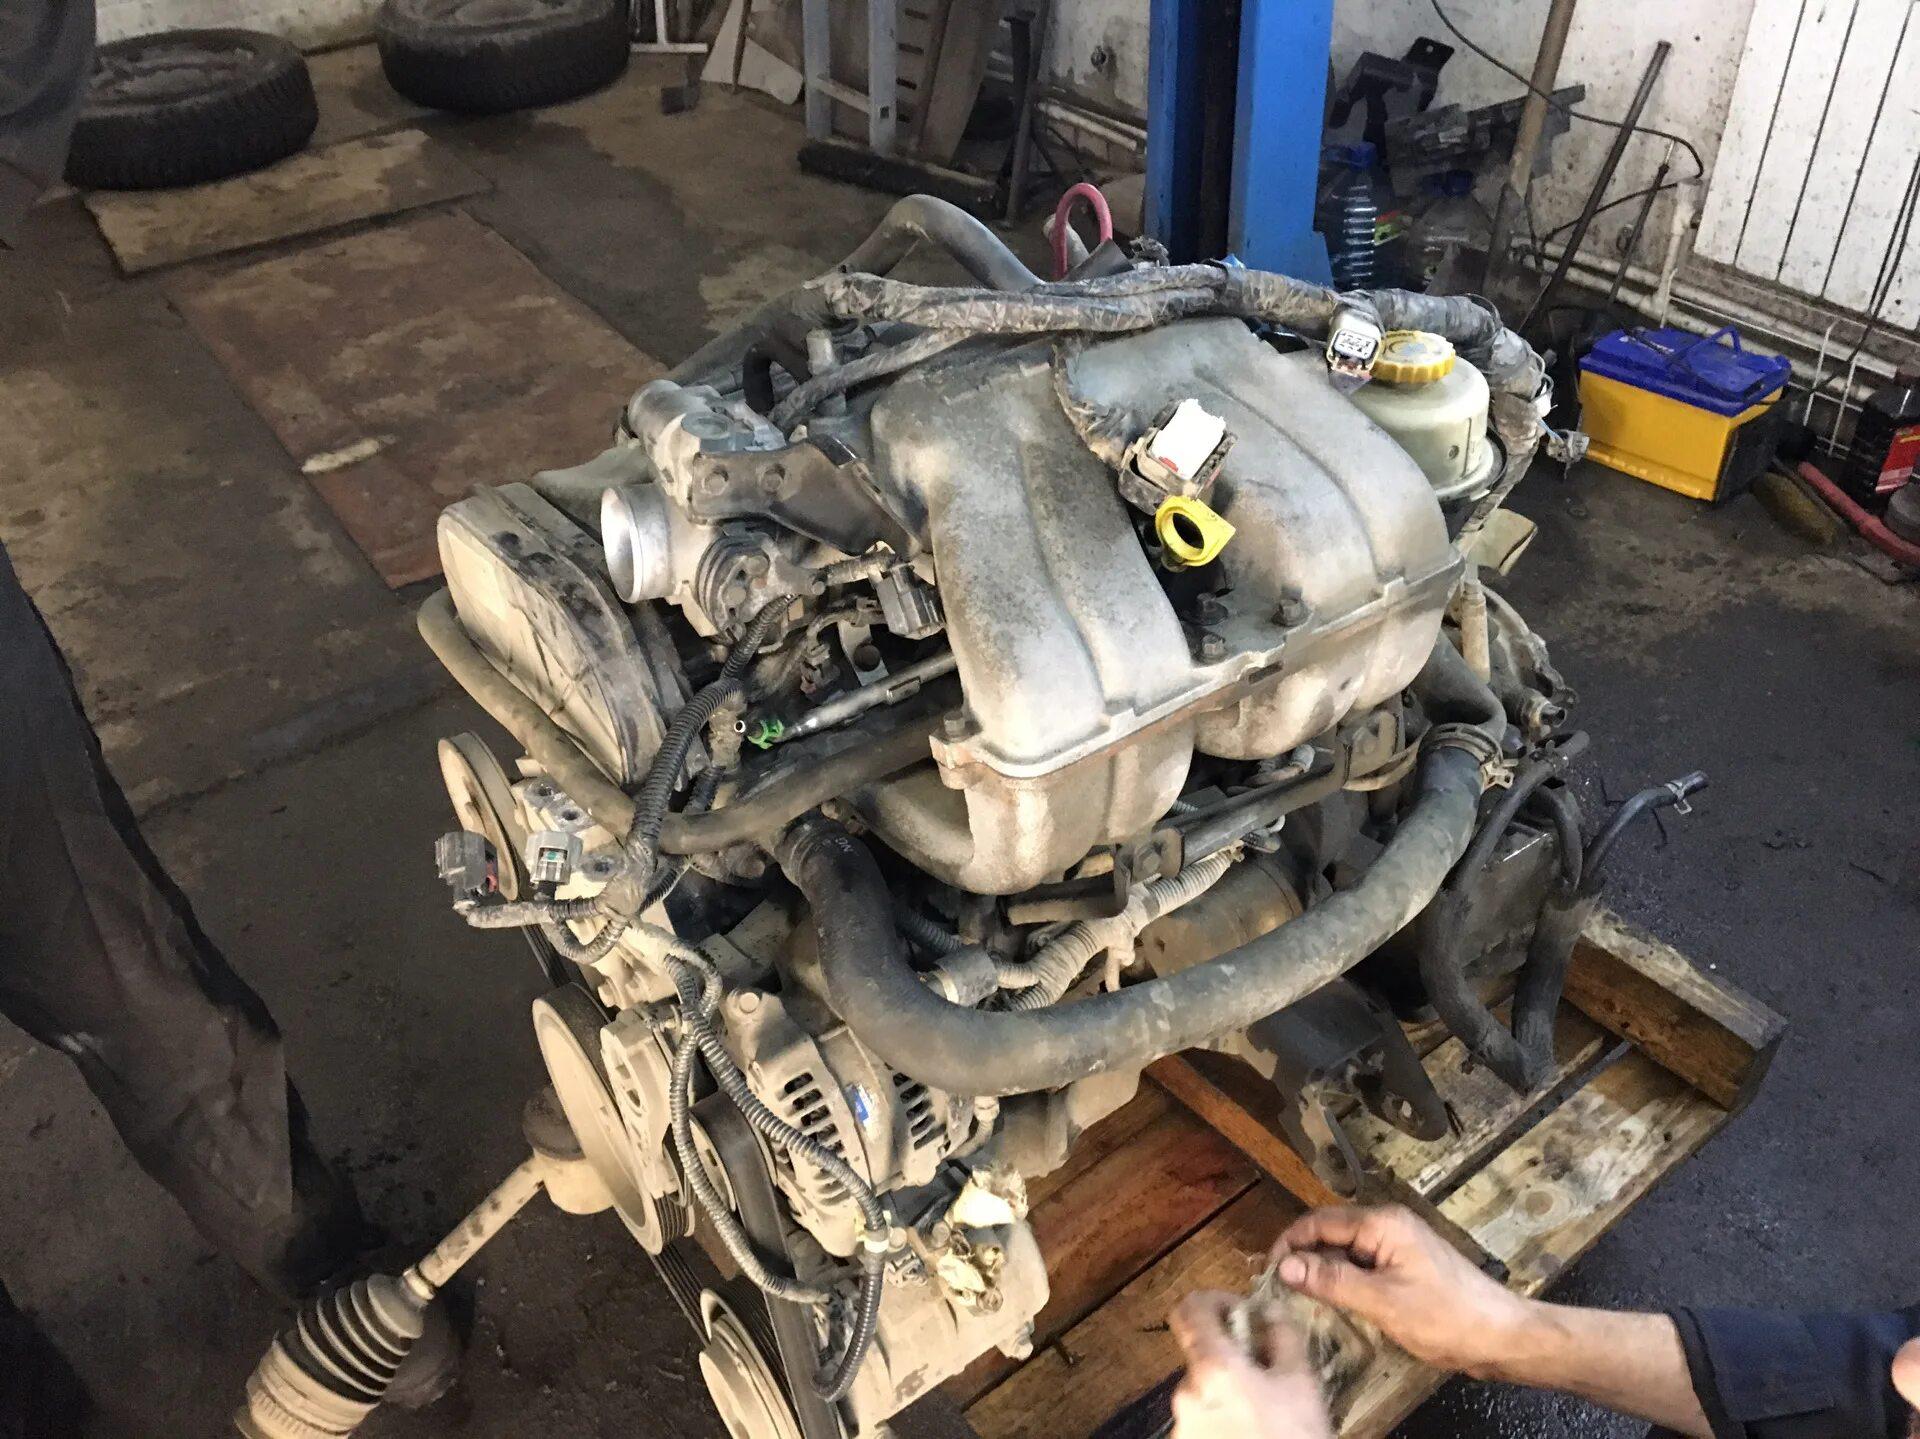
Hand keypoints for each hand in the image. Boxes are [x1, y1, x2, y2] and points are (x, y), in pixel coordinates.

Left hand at [1168, 1290, 1333, 1438]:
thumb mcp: (1302, 1385)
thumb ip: (1282, 1336)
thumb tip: (1267, 1310)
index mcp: (1212, 1369)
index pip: (1189, 1309)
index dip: (1216, 1301)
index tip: (1244, 1315)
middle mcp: (1185, 1394)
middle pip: (1203, 1357)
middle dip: (1234, 1359)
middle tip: (1271, 1376)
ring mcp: (1181, 1427)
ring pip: (1205, 1393)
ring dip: (1231, 1394)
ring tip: (1268, 1416)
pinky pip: (1202, 1422)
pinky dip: (1224, 1421)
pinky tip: (1253, 1435)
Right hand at [1271, 1205, 1538, 1378]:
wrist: (1502, 1336)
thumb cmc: (1446, 1317)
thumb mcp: (1383, 1302)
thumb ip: (1332, 1281)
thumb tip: (1286, 1266)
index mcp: (1382, 1223)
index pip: (1318, 1221)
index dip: (1289, 1245)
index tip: (1270, 1275)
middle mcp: (1388, 1224)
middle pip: (1330, 1233)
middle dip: (1305, 1259)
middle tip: (1284, 1292)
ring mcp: (1399, 1243)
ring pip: (1346, 1250)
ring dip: (1325, 1272)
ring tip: (1306, 1301)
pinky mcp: (1406, 1263)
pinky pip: (1364, 1264)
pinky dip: (1346, 1280)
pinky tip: (1340, 1304)